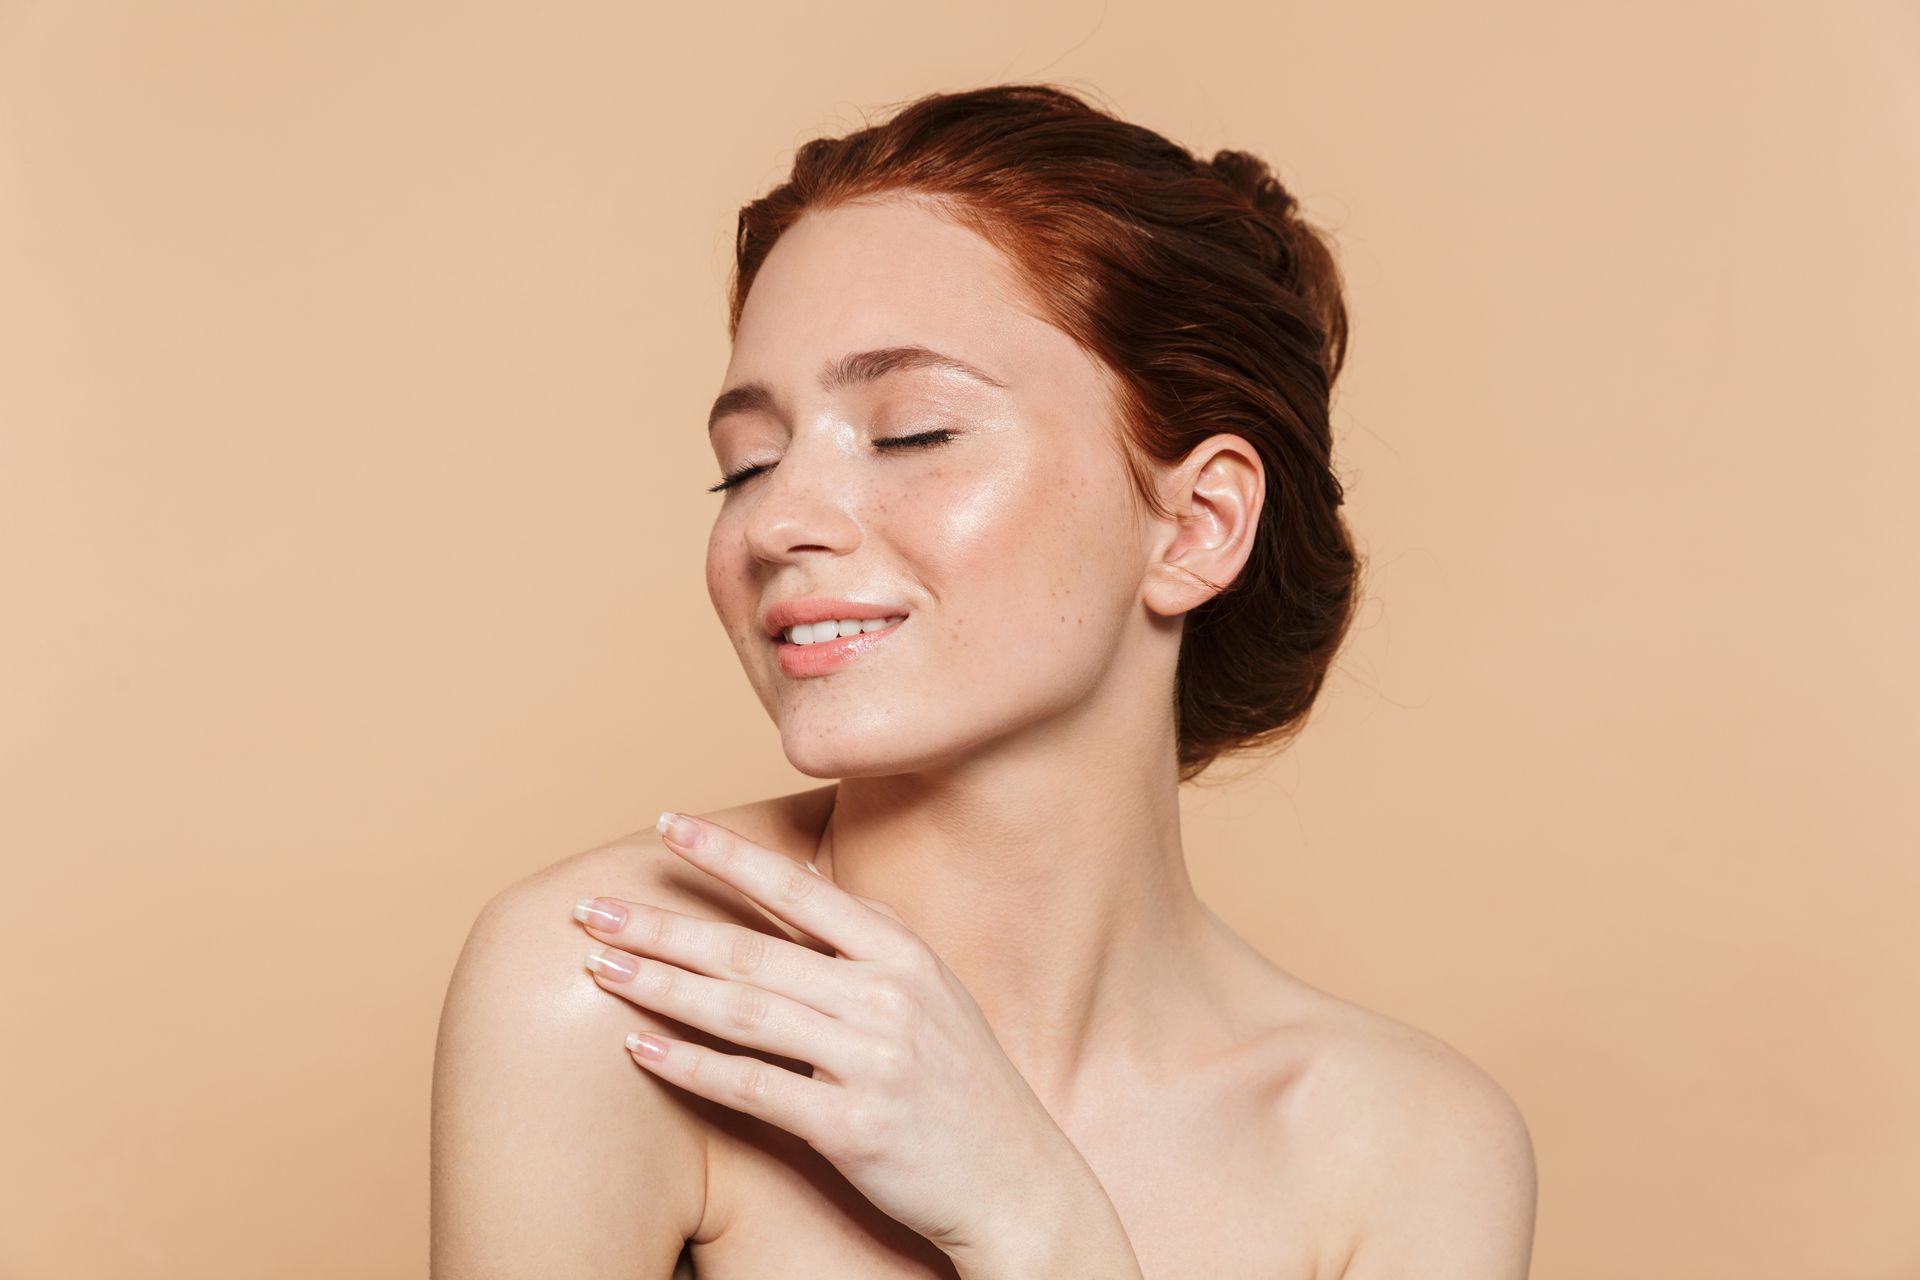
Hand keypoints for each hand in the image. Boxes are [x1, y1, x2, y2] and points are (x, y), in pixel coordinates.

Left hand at [568, 809, 1099, 1261]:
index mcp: (903, 953)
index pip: (798, 889)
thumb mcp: (933, 993)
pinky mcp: (854, 1125)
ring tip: (599, 967)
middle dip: (663, 924)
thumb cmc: (963, 1086)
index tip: (669, 827)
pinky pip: (755, 1087)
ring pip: (743, 1010)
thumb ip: (869, 941)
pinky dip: (692, 1066)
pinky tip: (641, 1050)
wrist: (1018, 1184)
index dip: (728, 855)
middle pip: (751, 949)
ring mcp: (872, 1060)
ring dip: (663, 987)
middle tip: (593, 907)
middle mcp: (887, 996)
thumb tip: (798, 880)